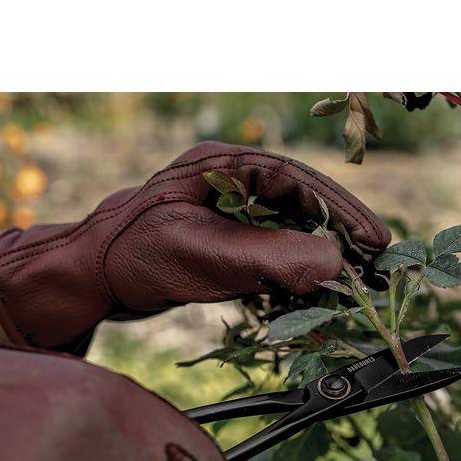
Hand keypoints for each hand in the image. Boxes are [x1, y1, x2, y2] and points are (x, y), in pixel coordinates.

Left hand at [0, 141, 390, 350]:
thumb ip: (274, 259)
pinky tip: (306, 296)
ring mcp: (221, 208)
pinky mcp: (216, 237)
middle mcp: (226, 179)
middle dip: (337, 235)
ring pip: (284, 228)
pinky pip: (265, 251)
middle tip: (374, 264)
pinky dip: (288, 273)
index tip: (376, 241)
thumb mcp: (207, 256)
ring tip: (349, 285)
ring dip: (315, 258)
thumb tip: (338, 264)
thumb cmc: (134, 258)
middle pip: (299, 203)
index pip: (299, 180)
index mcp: (223, 164)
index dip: (343, 210)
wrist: (84, 279)